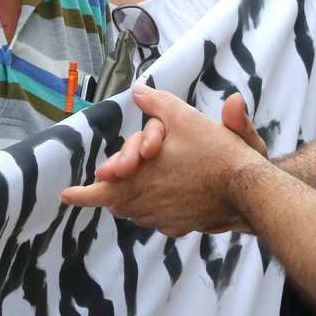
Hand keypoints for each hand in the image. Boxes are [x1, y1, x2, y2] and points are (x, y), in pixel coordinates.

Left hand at [61, 84, 265, 235]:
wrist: (249, 189)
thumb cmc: (218, 152)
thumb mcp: (187, 118)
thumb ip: (159, 103)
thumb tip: (137, 90)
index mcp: (142, 176)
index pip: (103, 190)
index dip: (83, 195)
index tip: (66, 195)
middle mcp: (149, 200)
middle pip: (117, 203)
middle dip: (108, 193)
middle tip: (104, 184)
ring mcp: (165, 216)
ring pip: (136, 213)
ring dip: (129, 203)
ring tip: (128, 193)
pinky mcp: (182, 225)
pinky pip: (158, 221)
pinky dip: (153, 212)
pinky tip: (161, 202)